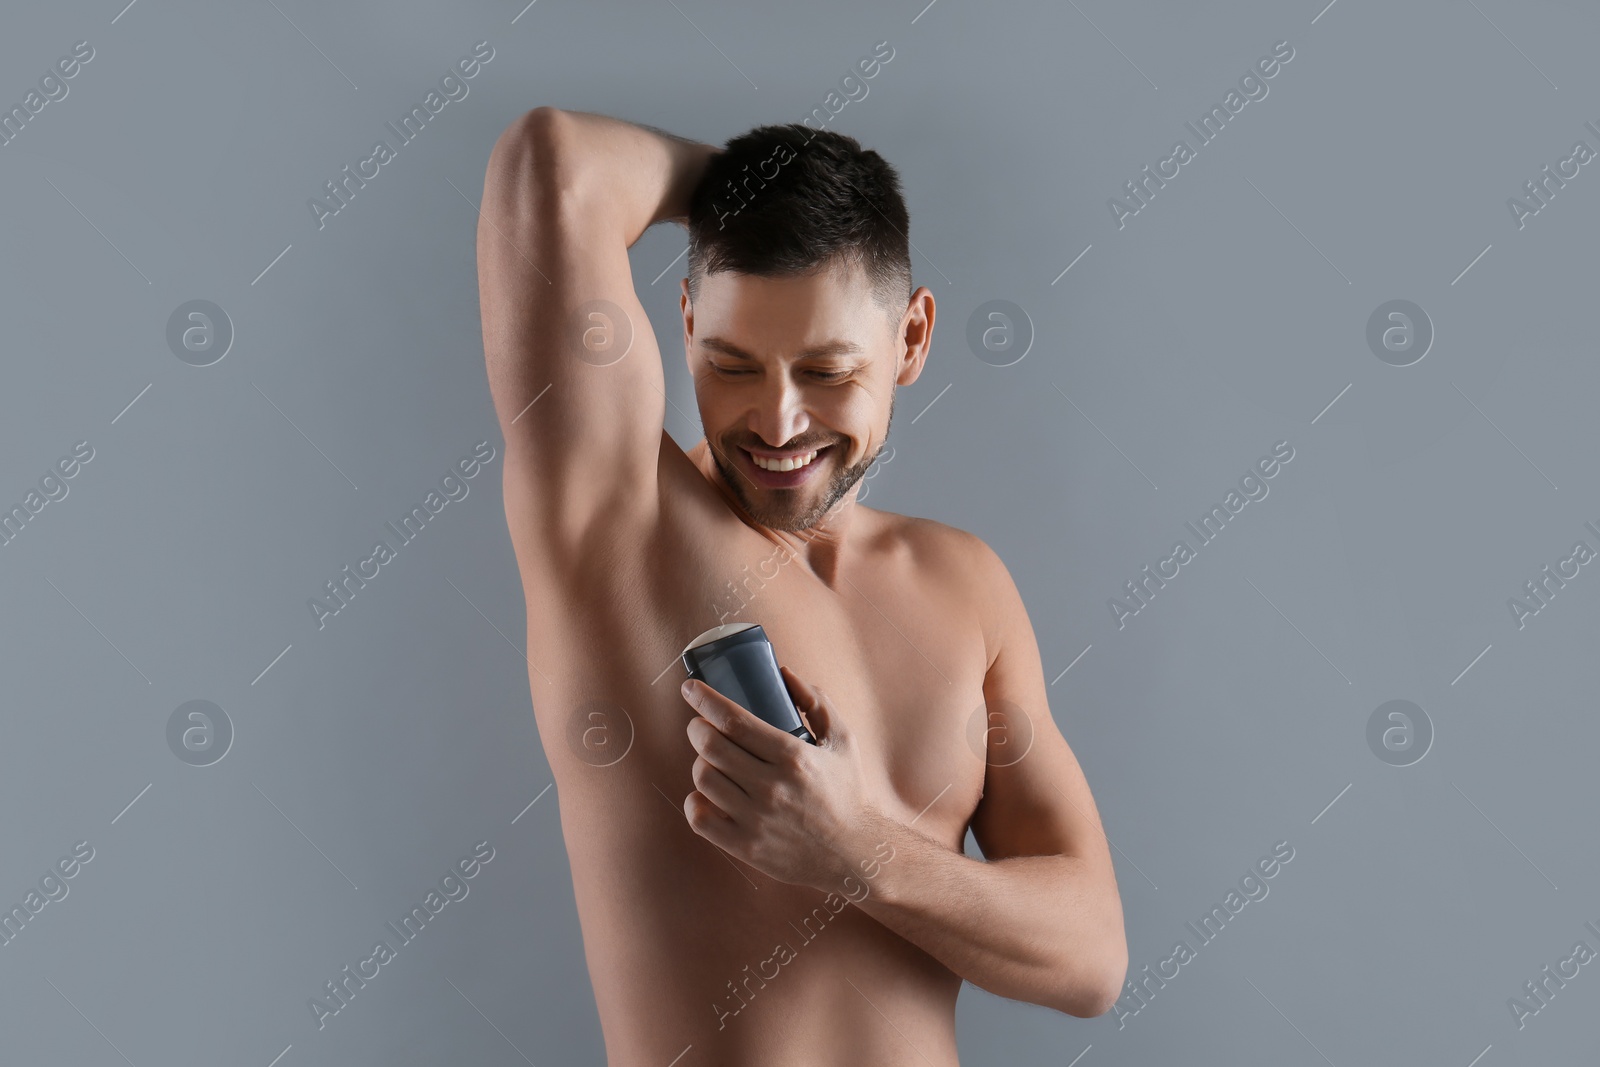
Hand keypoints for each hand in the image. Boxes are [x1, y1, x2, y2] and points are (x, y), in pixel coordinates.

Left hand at [679, 665, 885, 891]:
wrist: (855, 853)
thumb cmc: (847, 791)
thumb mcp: (842, 740)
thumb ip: (817, 702)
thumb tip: (784, 673)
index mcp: (794, 756)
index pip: (734, 721)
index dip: (704, 700)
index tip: (690, 688)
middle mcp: (772, 787)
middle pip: (712, 747)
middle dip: (697, 728)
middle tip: (700, 725)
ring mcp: (757, 819)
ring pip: (704, 779)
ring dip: (700, 762)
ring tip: (710, 759)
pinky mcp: (747, 847)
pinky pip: (701, 819)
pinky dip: (694, 802)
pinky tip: (704, 794)